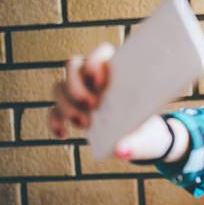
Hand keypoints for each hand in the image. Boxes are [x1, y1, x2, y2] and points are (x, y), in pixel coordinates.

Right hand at [47, 42, 189, 162]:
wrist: (145, 139)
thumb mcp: (149, 136)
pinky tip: (63, 134)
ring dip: (66, 104)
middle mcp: (97, 78)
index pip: (101, 53)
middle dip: (76, 85)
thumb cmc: (149, 128)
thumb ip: (137, 143)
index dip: (95, 61)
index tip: (99, 82)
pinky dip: (54, 121)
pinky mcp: (73, 111)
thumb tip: (121, 151)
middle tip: (91, 105)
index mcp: (119, 72)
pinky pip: (53, 111)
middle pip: (73, 66)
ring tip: (84, 123)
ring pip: (60, 87)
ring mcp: (82, 93)